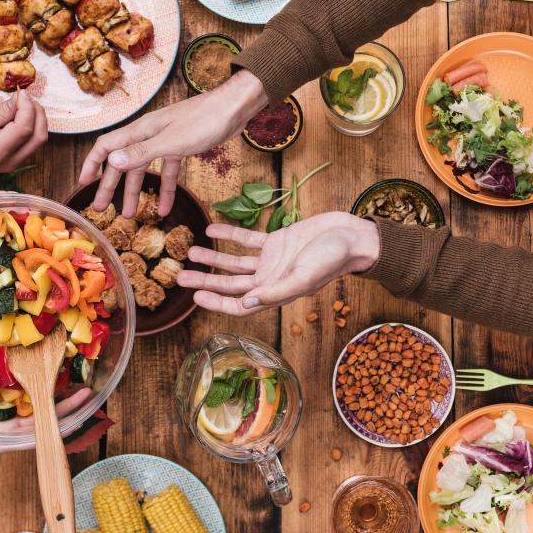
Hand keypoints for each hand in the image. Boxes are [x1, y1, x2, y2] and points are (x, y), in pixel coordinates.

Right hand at [0, 90, 47, 175]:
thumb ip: (2, 111)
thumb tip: (21, 98)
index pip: (24, 129)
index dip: (27, 108)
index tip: (21, 93)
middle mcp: (12, 161)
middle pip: (39, 136)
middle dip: (37, 113)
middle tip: (25, 98)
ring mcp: (18, 162)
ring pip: (40, 140)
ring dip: (38, 119)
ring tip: (23, 106)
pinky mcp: (20, 159)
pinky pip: (34, 142)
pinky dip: (34, 126)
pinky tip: (22, 116)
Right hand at [0, 388, 91, 488]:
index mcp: (2, 441)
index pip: (36, 434)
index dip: (56, 426)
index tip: (77, 418)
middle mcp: (8, 431)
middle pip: (42, 418)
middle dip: (64, 407)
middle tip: (86, 392)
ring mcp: (2, 422)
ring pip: (34, 408)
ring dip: (52, 396)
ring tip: (74, 380)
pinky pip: (16, 400)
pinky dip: (29, 388)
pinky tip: (40, 375)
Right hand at [79, 71, 267, 217]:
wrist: (234, 108)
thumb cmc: (205, 120)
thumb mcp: (173, 141)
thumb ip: (142, 153)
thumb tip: (112, 163)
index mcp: (141, 131)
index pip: (106, 146)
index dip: (92, 164)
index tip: (83, 184)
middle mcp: (149, 135)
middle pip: (123, 162)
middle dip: (111, 186)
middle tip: (102, 209)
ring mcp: (165, 141)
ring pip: (145, 170)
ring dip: (137, 192)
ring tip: (130, 215)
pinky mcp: (182, 147)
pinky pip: (168, 172)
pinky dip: (166, 190)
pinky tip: (166, 209)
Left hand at [175, 212, 380, 315]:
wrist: (352, 235)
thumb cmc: (333, 259)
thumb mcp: (304, 277)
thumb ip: (276, 291)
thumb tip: (246, 304)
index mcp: (275, 292)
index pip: (239, 303)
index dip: (216, 302)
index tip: (194, 296)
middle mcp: (270, 278)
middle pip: (230, 283)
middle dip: (206, 280)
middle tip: (180, 275)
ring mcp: (272, 259)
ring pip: (235, 262)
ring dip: (213, 258)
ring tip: (191, 251)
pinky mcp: (277, 241)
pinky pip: (248, 239)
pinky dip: (230, 234)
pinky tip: (212, 228)